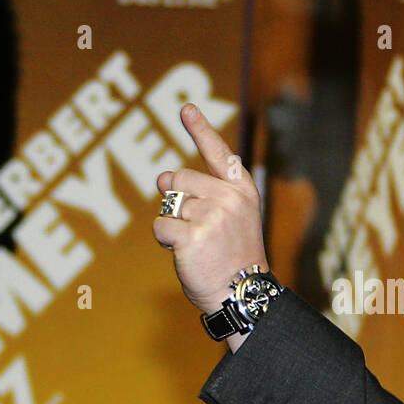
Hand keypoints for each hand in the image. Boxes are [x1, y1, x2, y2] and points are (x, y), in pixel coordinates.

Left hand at [152, 103, 268, 314]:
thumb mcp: (227, 220)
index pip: (219, 154)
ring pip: (169, 204)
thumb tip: (162, 176)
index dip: (200, 129)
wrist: (242, 295)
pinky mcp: (192, 235)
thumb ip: (201, 194)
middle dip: (179, 201)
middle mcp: (230, 199)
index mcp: (242, 191)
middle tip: (198, 229)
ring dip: (173, 225)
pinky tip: (186, 253)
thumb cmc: (233, 259)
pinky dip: (166, 241)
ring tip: (197, 245)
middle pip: (180, 179)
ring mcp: (212, 216)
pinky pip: (161, 226)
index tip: (186, 108)